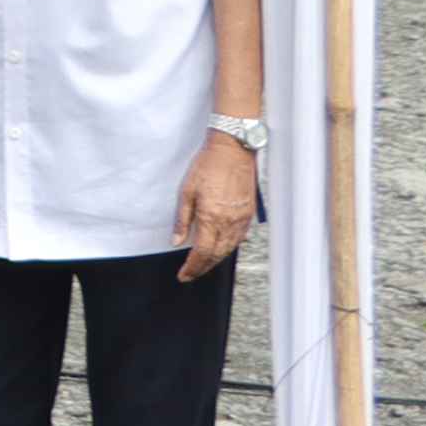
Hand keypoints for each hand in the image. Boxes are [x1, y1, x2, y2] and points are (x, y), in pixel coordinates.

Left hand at [176, 134, 260, 278]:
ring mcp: (242, 219)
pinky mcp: (249, 214)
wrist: (233, 150)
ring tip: (203, 265)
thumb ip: (182, 219)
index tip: (183, 275)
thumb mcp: (186, 191)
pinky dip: (228, 247)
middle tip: (191, 274)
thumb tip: (177, 241)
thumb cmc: (207, 166)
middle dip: (203, 267)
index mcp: (212, 217)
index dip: (192, 267)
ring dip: (216, 259)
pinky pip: (239, 238)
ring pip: (230, 248)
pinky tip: (221, 248)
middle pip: (217, 254)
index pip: (202, 252)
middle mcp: (230, 222)